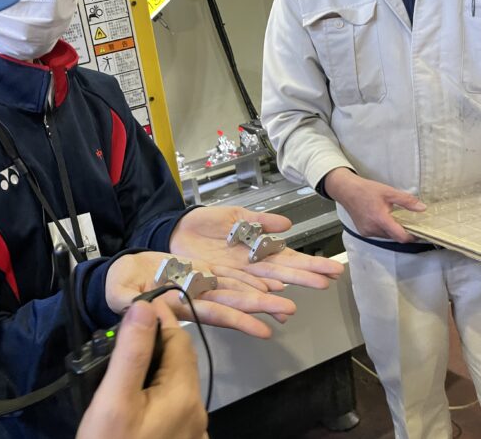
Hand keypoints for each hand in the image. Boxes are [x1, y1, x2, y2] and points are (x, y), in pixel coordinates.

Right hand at [77, 301, 206, 438]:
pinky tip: (139, 388)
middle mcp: (196, 411)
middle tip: (131, 323)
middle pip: (181, 360)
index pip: (179, 338)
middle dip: (160, 336)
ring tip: (131, 350)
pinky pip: (174, 405)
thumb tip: (144, 308)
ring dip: (159, 362)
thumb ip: (131, 353)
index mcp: (184, 394)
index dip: (161, 316)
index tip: (141, 299)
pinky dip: (159, 388)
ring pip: (177, 382)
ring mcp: (192, 430)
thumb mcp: (114, 400)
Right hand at [106, 251, 296, 337]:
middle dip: (261, 307)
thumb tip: (138, 308)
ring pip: (234, 291)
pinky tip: (263, 280)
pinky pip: (224, 276)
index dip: (238, 320)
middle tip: (288, 309)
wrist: (117, 278)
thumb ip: (129, 302)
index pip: (214, 315)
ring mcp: (198, 287)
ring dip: (259, 293)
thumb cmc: (116, 290)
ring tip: (285, 297)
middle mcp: (194, 300)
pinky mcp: (197, 273)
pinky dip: (245, 277)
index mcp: (178, 308)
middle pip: (233, 304)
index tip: (263, 329)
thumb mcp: (119, 296)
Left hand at [169, 206, 343, 290]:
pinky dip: (254, 291)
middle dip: (304, 277)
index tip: (332, 269)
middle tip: (326, 283)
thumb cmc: (207, 222)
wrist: (177, 229)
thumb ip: (260, 220)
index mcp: (258, 248)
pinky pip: (238, 285)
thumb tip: (288, 225)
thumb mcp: (236, 215)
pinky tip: (270, 295)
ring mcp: (236, 273)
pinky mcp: (216, 278)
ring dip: (282, 290)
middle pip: (282, 272)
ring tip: (302, 294)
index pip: (289, 257)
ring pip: (264, 283)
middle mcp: (252, 265)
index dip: (310, 263)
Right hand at [324, 168, 425, 242]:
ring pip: (387, 236)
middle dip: (402, 231)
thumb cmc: (366, 190)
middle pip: (394, 237)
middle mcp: (373, 228)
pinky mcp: (363, 232)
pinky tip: (382, 219)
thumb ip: (407, 201)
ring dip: (393, 230)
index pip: (401, 236)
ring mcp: (367, 232)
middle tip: (407, 221)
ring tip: (393, 218)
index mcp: (380, 219)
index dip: (412, 236)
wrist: (346, 191)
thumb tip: (422, 208)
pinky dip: (384, 230)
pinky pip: (378, 235)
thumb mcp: (389, 192)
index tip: (419, 232)